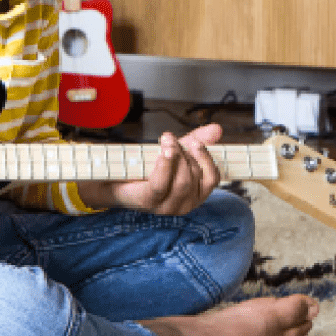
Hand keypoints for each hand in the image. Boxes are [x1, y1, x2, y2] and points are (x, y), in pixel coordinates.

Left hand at [106, 123, 221, 215]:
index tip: (196, 142)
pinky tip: (164, 152)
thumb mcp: (177, 152)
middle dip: (184, 153)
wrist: (118, 180)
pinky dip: (164, 165)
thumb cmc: (150, 168)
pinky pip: (161, 184)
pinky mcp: (150, 202)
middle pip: (194, 176)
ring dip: (174, 155)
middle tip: (171, 139)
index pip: (213, 179)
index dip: (206, 158)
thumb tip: (218, 128)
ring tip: (166, 140)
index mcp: (196, 195)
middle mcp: (185, 205)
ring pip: (181, 181)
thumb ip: (197, 140)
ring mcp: (168, 207)